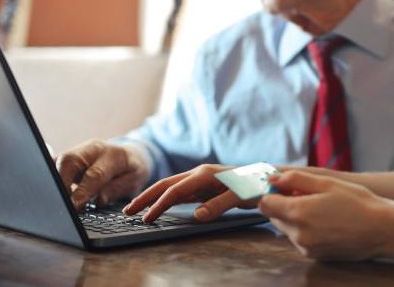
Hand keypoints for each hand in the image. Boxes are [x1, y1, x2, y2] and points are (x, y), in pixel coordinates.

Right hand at [55, 139, 149, 209]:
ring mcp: (80, 150)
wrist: (130, 154)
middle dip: (61, 182)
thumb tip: (99, 200)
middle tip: (60, 203)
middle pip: (70, 161)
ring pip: (59, 161)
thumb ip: (117, 189)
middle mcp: (94, 149)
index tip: (75, 206)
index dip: (83, 191)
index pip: (95, 173)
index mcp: (114, 155)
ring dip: (54, 181)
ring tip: (55, 200)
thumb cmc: (132, 169)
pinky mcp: (69, 156)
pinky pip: (55, 163)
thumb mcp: (134, 180)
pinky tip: (51, 190)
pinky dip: (51, 176)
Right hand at [123, 164, 251, 222]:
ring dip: (153, 197)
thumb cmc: (255, 185)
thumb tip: (196, 216)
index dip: (159, 205)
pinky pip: (180, 192)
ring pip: (171, 187)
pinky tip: (159, 206)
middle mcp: (199, 174)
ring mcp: (200, 179)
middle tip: (127, 211)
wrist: (266, 177)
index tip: (146, 218)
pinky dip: (166, 198)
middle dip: (146, 197)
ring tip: (136, 209)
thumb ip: (219, 205)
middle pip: (166, 184)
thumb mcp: (240, 196)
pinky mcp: (203, 185)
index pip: (175, 190)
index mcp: (204, 174)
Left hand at [259, 170, 391, 260]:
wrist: (381, 230)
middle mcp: (298, 234)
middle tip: (307, 194)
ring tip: (321, 208)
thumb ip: (295, 179)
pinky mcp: (314, 256)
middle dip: (284, 204)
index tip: (284, 186)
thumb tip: (273, 179)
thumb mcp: (326, 183)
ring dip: (295, 217)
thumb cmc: (357, 202)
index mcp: (298, 213)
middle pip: (275, 217)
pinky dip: (306, 229)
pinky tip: (326, 221)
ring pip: (287, 228)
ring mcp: (306, 247)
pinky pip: (300, 239)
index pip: (265, 204)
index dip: (272, 192)